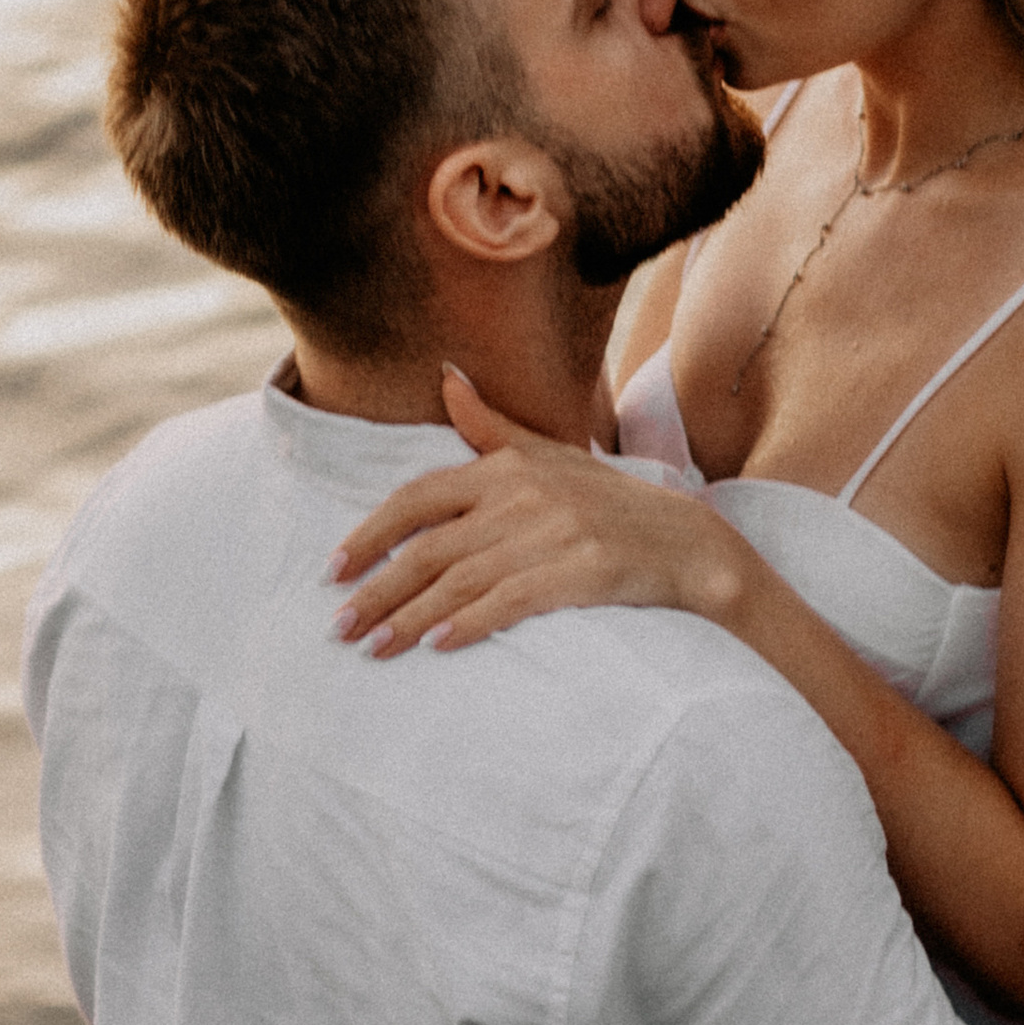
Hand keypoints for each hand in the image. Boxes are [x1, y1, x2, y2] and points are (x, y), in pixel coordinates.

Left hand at [330, 368, 740, 655]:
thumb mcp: (551, 454)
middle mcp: (523, 497)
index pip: (418, 499)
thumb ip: (490, 424)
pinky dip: (470, 623)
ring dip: (410, 619)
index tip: (334, 571)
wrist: (689, 543)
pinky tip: (439, 646)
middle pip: (430, 550)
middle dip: (379, 592)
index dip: (370, 535)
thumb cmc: (611, 502)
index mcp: (506, 469)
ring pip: (460, 582)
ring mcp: (552, 535)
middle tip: (340, 629)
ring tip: (375, 649)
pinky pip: (510, 601)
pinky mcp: (581, 572)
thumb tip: (446, 375)